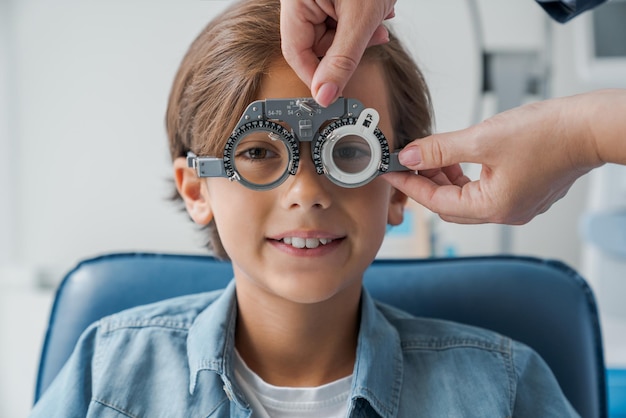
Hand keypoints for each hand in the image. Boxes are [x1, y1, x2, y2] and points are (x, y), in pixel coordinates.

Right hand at [280, 0, 395, 106]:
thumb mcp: (361, 19)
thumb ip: (343, 60)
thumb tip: (325, 94)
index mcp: (296, 0)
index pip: (295, 52)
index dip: (316, 75)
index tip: (333, 91)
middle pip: (315, 43)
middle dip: (346, 48)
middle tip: (372, 41)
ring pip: (331, 33)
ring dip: (358, 35)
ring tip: (379, 20)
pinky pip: (340, 18)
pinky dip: (360, 21)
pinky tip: (377, 12)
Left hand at [383, 92, 618, 224]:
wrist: (590, 127)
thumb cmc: (549, 134)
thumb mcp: (482, 139)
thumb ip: (440, 150)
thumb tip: (410, 156)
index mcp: (492, 207)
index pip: (436, 203)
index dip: (410, 185)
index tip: (391, 172)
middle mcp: (504, 212)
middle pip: (449, 205)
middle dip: (426, 184)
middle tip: (407, 163)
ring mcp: (516, 204)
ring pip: (466, 197)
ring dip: (445, 179)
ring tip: (431, 156)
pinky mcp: (523, 190)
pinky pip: (483, 190)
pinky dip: (465, 177)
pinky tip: (457, 158)